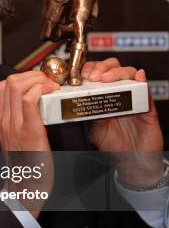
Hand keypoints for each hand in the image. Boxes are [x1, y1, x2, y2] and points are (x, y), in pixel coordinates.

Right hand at [0, 71, 57, 214]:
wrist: (25, 190)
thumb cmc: (27, 169)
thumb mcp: (18, 142)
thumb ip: (22, 124)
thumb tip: (36, 110)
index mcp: (3, 122)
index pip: (3, 86)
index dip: (23, 77)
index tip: (39, 82)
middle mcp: (6, 121)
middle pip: (10, 81)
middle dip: (32, 74)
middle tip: (48, 82)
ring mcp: (15, 125)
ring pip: (17, 84)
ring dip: (38, 79)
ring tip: (51, 87)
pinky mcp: (29, 131)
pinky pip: (29, 100)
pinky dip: (42, 90)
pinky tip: (53, 95)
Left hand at [82, 58, 163, 187]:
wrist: (133, 161)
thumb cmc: (115, 145)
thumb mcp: (96, 130)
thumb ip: (90, 114)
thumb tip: (81, 101)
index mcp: (104, 96)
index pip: (97, 73)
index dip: (89, 69)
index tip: (81, 74)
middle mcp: (119, 92)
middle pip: (113, 67)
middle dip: (102, 67)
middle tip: (94, 76)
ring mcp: (133, 96)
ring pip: (129, 73)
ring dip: (117, 72)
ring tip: (107, 78)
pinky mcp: (147, 105)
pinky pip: (146, 88)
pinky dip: (141, 80)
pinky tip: (137, 77)